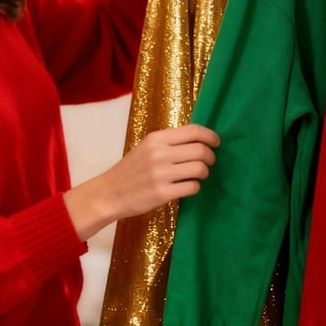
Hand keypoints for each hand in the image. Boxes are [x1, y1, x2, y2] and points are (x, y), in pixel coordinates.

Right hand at [63, 124, 219, 239]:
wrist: (110, 193)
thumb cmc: (131, 170)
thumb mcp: (147, 147)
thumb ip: (169, 142)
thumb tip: (200, 140)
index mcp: (156, 138)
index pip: (193, 131)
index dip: (210, 136)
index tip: (216, 142)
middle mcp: (159, 153)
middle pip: (200, 150)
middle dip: (210, 157)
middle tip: (209, 162)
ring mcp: (161, 174)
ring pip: (200, 168)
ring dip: (205, 173)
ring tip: (199, 175)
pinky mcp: (162, 193)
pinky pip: (192, 187)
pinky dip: (195, 187)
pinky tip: (189, 187)